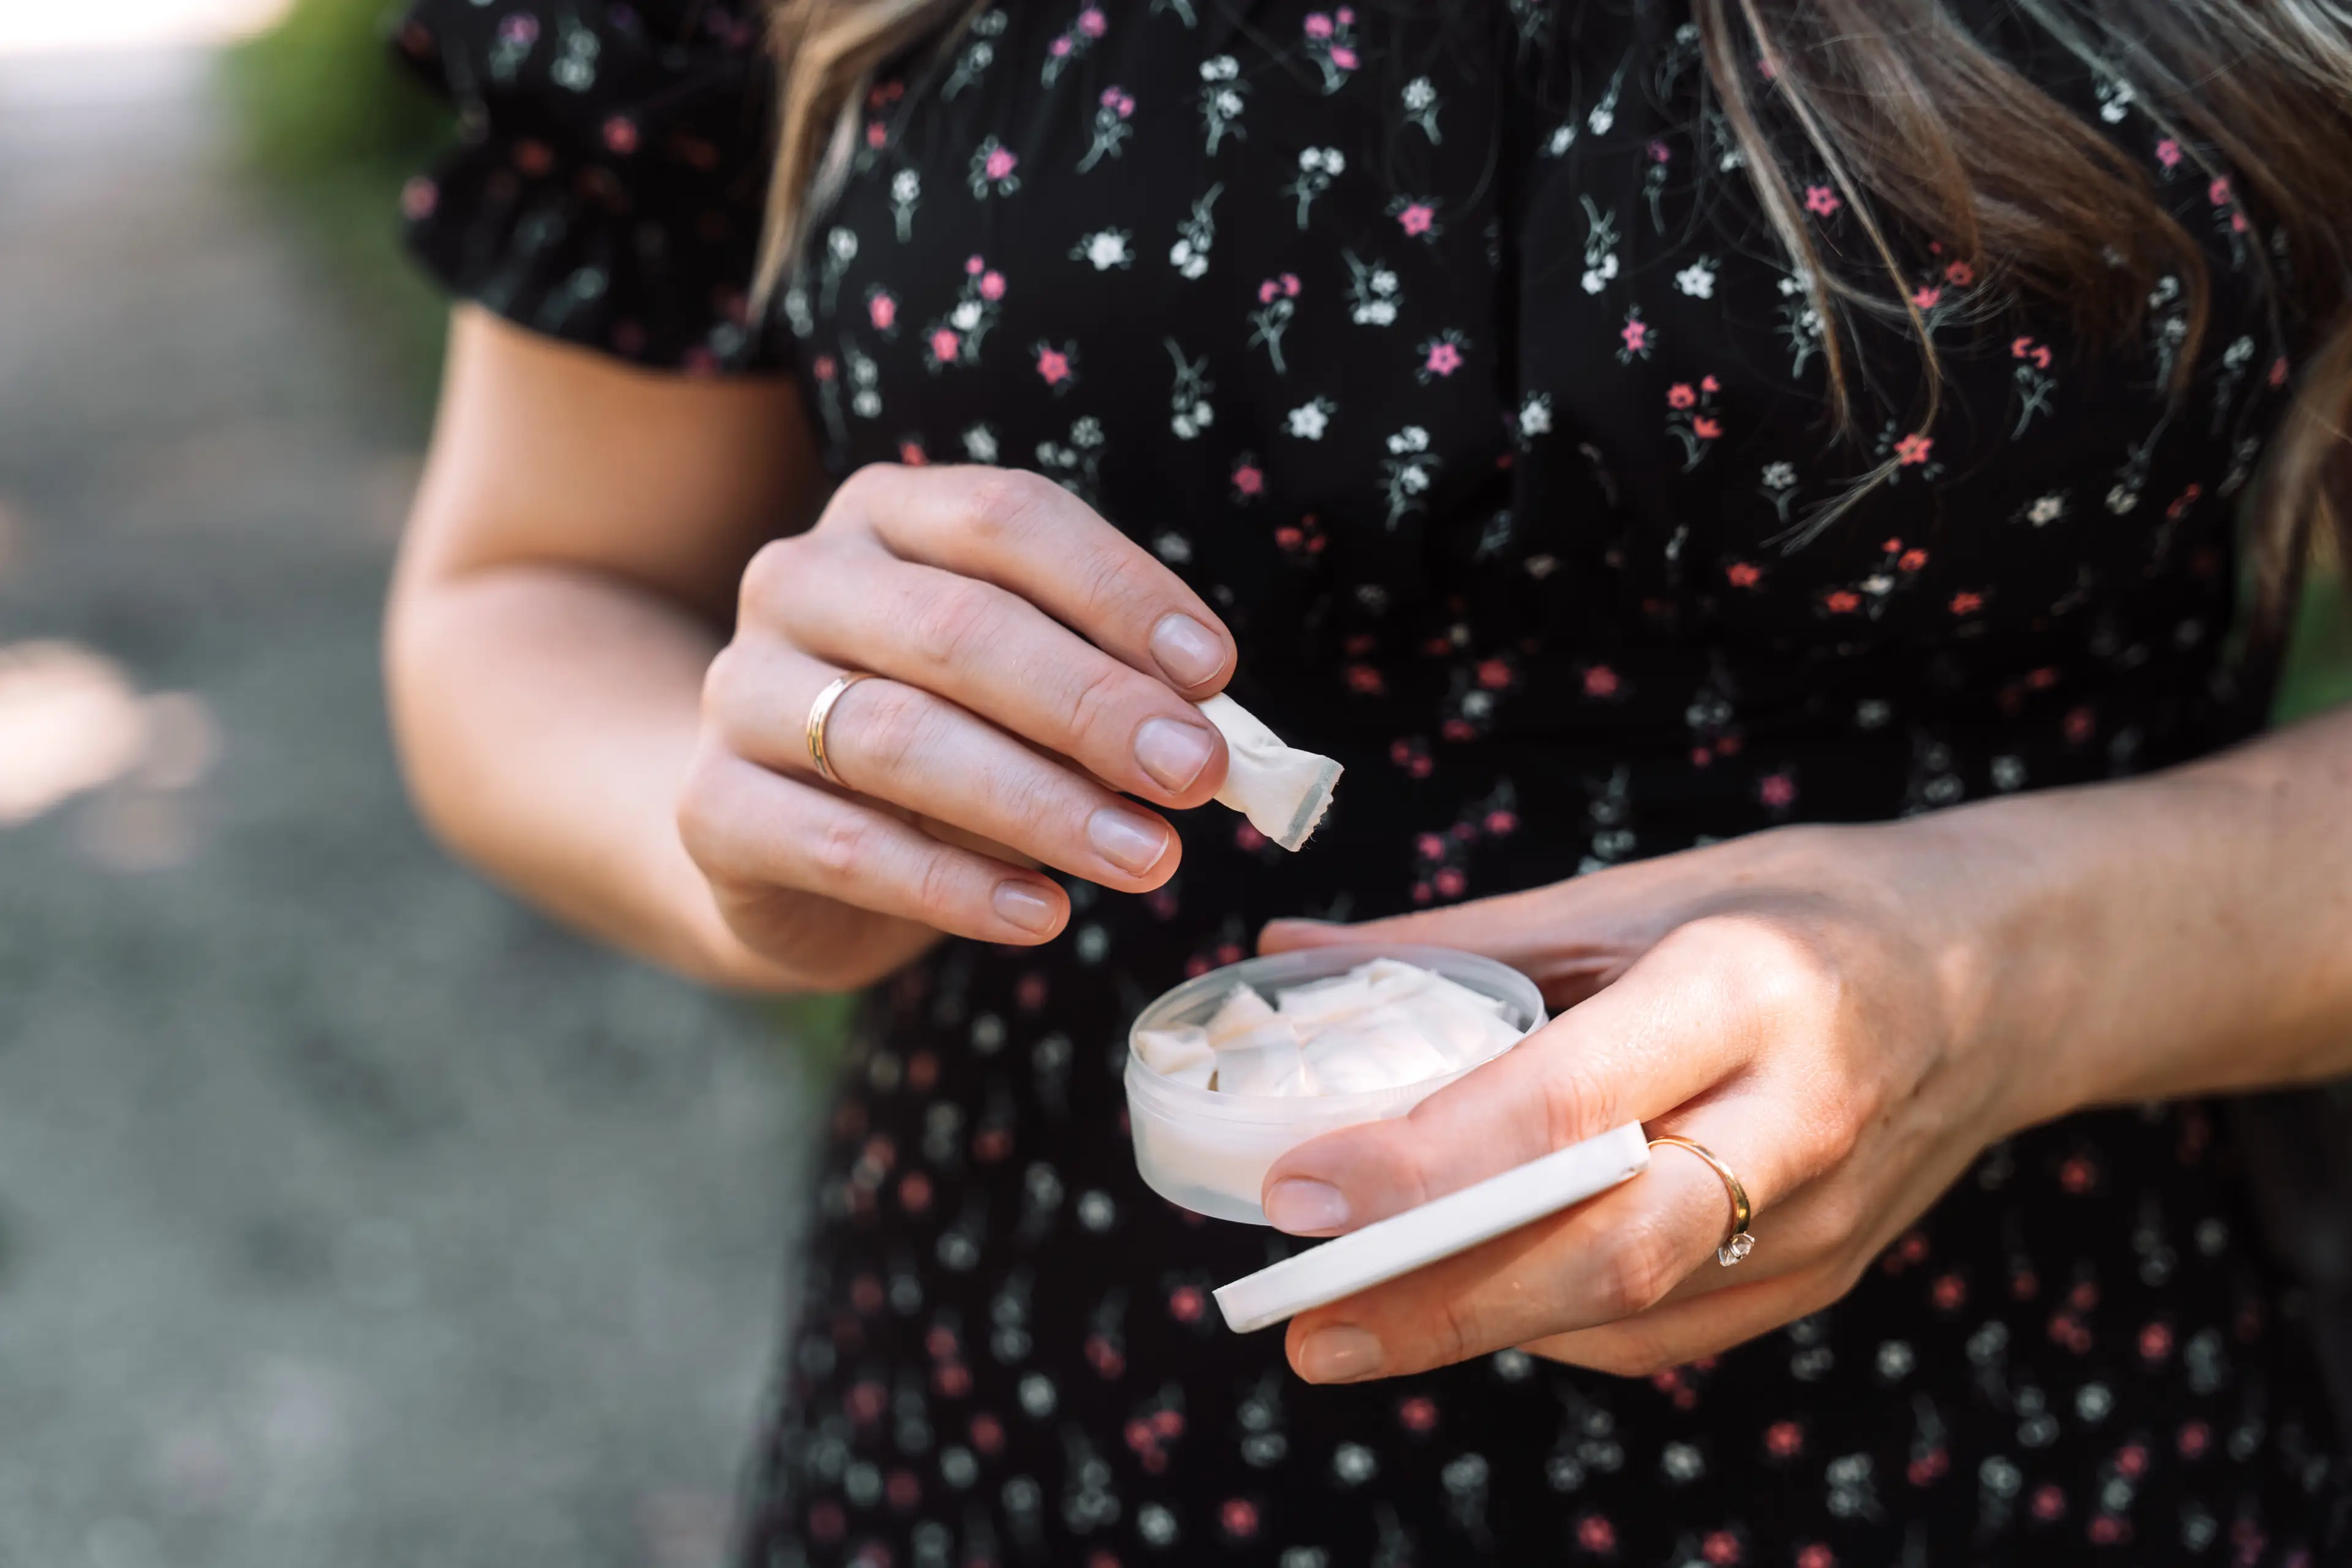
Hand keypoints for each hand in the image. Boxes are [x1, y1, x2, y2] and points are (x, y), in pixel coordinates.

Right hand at [677, 464, 1234, 988]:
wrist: (772, 836)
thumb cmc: (935, 739)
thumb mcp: (1018, 696)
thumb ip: (1101, 692)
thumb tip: (1213, 739)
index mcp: (884, 517)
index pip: (1007, 518)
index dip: (1117, 591)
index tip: (1214, 673)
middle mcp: (799, 581)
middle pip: (957, 626)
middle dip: (1093, 705)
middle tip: (1196, 775)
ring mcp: (740, 691)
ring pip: (901, 738)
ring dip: (1042, 804)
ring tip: (1148, 858)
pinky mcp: (712, 809)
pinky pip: (844, 846)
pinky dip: (955, 886)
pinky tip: (1043, 914)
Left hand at [1254, 820, 2059, 1383]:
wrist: (1999, 975)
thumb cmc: (1799, 910)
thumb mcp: (1638, 893)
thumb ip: (1466, 941)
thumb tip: (1292, 947)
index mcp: (1749, 986)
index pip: (1570, 1103)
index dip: (1422, 1163)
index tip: (1297, 1190)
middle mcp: (1803, 1113)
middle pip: (1606, 1248)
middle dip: (1438, 1299)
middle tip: (1300, 1318)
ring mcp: (1830, 1214)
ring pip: (1634, 1309)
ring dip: (1479, 1325)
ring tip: (1350, 1318)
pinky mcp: (1831, 1273)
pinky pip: (1672, 1332)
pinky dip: (1555, 1324)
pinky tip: (1470, 1300)